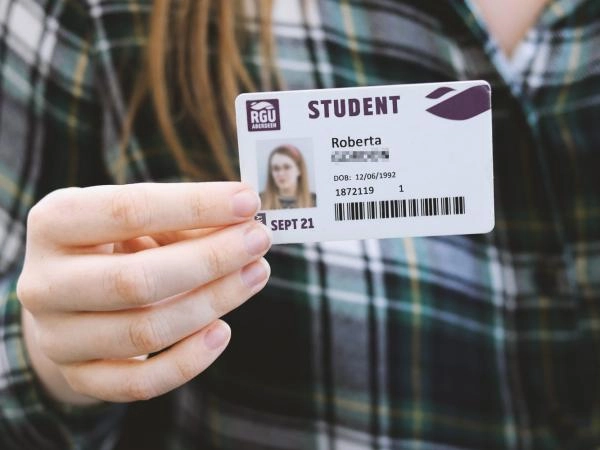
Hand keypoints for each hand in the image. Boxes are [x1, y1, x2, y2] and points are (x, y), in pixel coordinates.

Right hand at [17, 182, 270, 403]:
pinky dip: (189, 360)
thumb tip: (246, 223)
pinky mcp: (80, 376)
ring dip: (213, 303)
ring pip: (145, 332)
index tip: (249, 201)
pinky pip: (140, 382)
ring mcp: (57, 337)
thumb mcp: (139, 219)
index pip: (127, 210)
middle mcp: (46, 282)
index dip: (195, 206)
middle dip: (211, 259)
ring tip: (256, 274)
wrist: (71, 296)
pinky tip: (223, 331)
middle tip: (259, 241)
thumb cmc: (116, 244)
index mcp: (55, 222)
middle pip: (136, 280)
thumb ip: (186, 220)